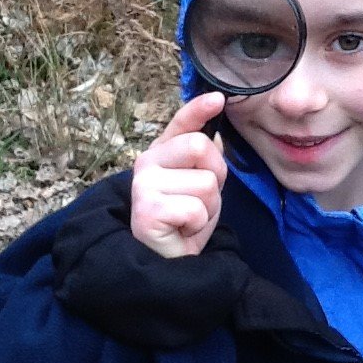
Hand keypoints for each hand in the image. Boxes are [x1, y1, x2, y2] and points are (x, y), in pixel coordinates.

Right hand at [130, 92, 226, 257]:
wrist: (166, 264)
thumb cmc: (183, 223)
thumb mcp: (200, 185)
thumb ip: (204, 160)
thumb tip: (216, 135)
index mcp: (161, 153)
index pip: (181, 123)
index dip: (199, 109)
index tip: (218, 98)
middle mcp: (147, 163)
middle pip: (200, 146)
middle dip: (215, 176)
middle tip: (200, 201)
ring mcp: (143, 185)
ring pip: (205, 182)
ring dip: (208, 207)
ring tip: (190, 219)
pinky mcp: (147, 209)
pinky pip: (196, 209)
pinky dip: (198, 225)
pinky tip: (182, 231)